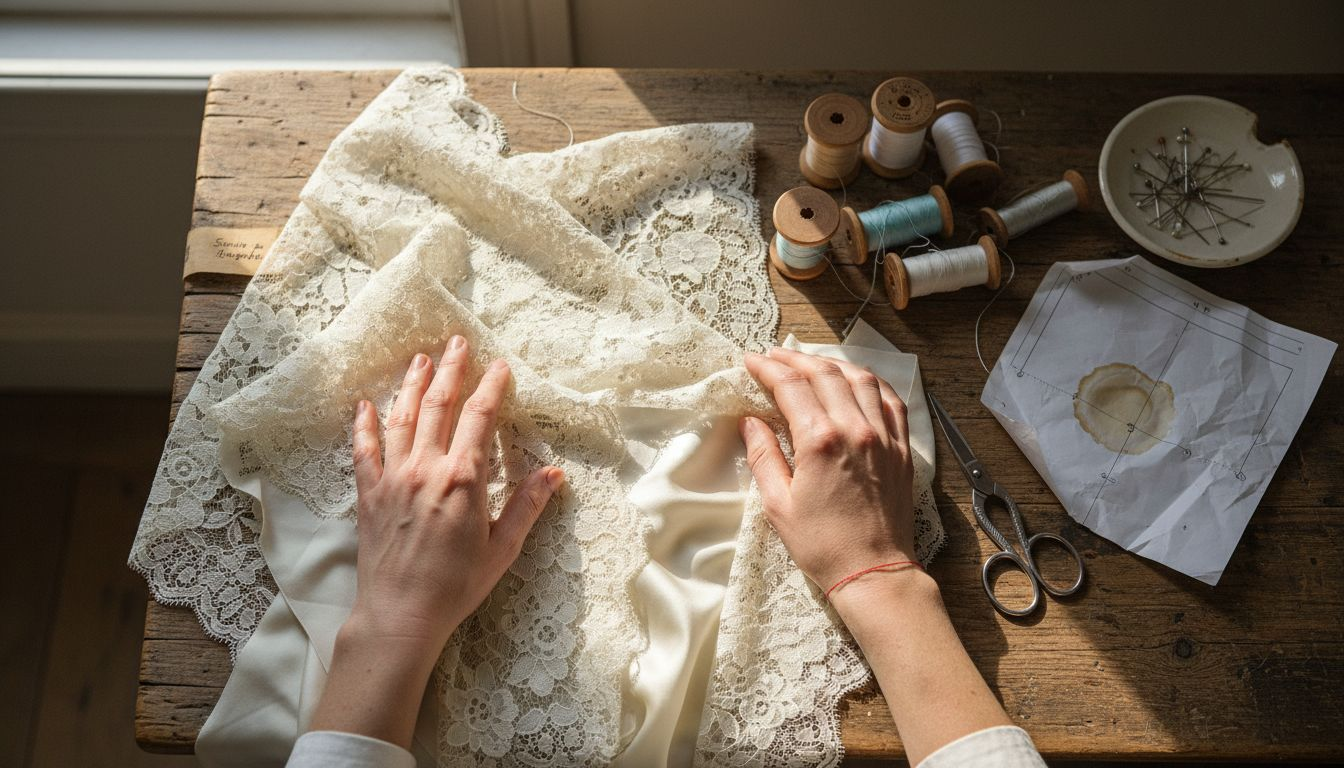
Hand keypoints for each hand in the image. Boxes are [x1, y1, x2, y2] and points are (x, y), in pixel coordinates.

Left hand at [347, 335, 563, 657]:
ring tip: (420, 359)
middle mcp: (426, 468)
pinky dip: (364, 423)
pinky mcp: (368, 494)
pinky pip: (364, 449)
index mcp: (463, 479)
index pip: (479, 418)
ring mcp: (393, 478)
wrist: (400, 615)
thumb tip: (554, 473)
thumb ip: (526, 506)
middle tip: (457, 341)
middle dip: (451, 369)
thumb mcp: (502, 549)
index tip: (500, 365)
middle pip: (439, 405)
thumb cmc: (456, 587)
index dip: (491, 387)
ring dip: (413, 384)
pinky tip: (365, 404)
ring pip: (402, 417)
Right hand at [740, 347, 916, 594]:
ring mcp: (884, 437)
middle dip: (796, 359)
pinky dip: (871, 382)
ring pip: (860, 379)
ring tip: (811, 362)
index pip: (791, 386)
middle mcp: (856, 430)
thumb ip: (763, 456)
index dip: (768, 369)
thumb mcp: (777, 504)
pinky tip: (857, 380)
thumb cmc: (822, 545)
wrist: (873, 572)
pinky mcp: (901, 449)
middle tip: (774, 356)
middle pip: (825, 374)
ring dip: (832, 364)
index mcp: (821, 442)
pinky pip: (891, 400)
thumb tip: (750, 422)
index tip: (752, 361)